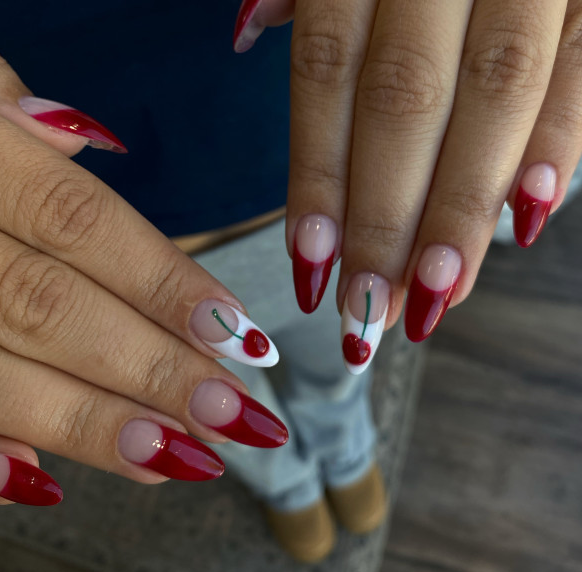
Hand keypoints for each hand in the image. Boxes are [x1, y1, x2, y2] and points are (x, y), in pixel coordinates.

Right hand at [0, 46, 285, 506]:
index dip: (165, 283)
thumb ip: (9, 114)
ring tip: (180, 459)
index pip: (78, 222)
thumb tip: (81, 136)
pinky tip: (44, 483)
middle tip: (232, 416)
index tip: (239, 336)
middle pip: (51, 310)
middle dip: (152, 371)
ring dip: (92, 426)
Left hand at [234, 0, 581, 370]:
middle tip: (369, 309)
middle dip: (386, 220)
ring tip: (434, 294)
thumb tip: (250, 31)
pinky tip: (533, 214)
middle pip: (404, 105)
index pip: (329, 79)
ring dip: (461, 209)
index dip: (319, 180)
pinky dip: (561, 137)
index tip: (313, 267)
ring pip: (492, 97)